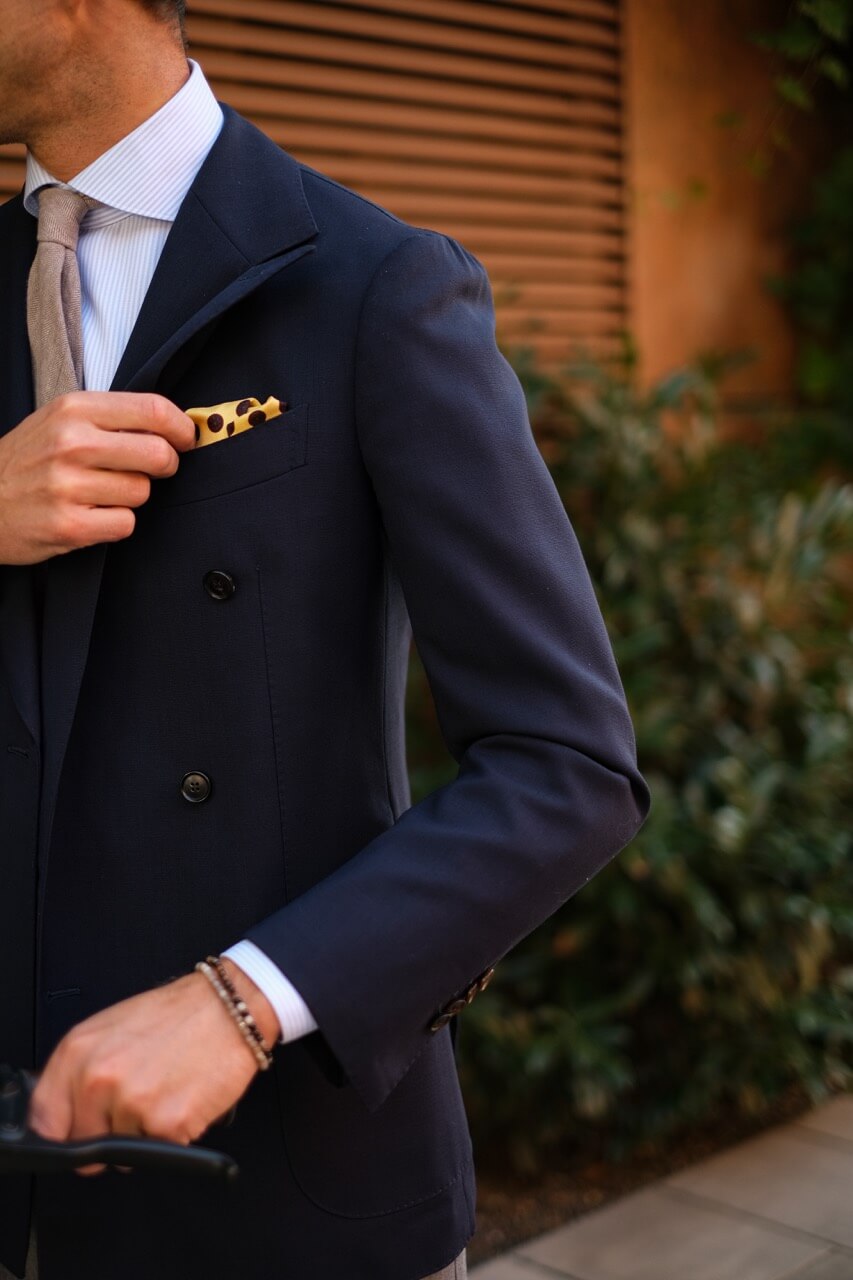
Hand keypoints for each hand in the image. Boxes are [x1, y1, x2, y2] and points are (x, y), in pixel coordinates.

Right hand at [0, 391, 195, 565]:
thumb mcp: (60, 420)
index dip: (181, 428)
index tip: (186, 439)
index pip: (153, 410)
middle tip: (150, 469)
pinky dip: (116, 523)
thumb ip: (113, 418)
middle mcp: (72, 444)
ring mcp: (69, 487)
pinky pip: (126, 524)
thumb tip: (176, 425)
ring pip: (142, 492)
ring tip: (100, 492)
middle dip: (165, 465)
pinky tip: (91, 514)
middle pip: (159, 455)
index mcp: (73, 409)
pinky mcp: (70, 526)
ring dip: (131, 496)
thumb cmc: (28, 460)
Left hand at [28, 959, 280, 1175]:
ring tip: (166, 1091)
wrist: (230, 1007)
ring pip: (124, 1152)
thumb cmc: (177, 1015)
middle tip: (138, 1104)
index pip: (44, 1119)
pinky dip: (175, 1134)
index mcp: (78, 1052)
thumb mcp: (112, 1028)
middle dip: (109, 1134)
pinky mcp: (167, 1124)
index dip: (62, 1132)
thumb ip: (80, 1069)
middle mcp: (98, 1078)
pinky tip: (185, 1098)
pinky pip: (160, 1152)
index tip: (77, 1133)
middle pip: (84, 1143)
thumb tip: (63, 1113)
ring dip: (145, 1134)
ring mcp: (132, 1103)